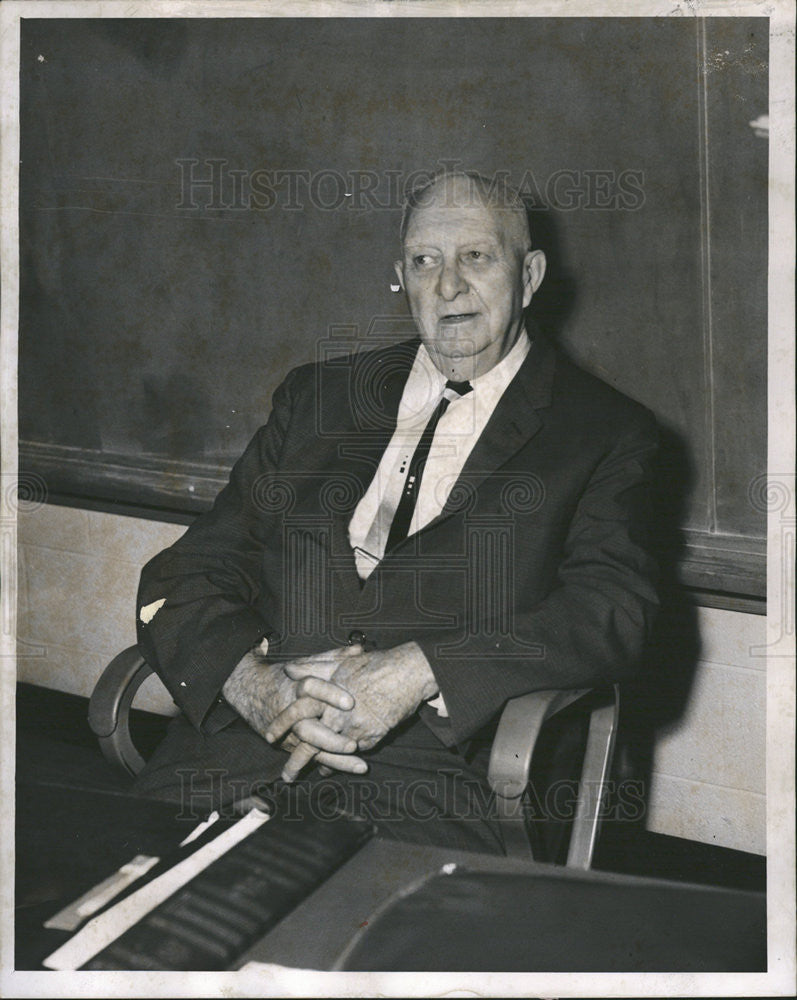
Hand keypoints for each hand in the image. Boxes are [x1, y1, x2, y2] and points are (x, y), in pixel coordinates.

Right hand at [222, 645, 358, 766]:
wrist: (252, 690)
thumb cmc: (288, 675)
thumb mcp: (308, 664)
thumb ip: (334, 657)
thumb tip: (359, 649)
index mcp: (297, 688)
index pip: (313, 690)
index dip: (330, 695)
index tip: (350, 703)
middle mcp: (293, 713)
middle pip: (309, 729)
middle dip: (331, 739)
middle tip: (353, 744)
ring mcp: (292, 732)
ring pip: (313, 749)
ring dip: (336, 759)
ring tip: (361, 766)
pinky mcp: (294, 744)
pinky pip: (314, 757)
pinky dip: (332, 765)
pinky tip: (352, 769)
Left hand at [266, 642, 437, 779]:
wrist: (409, 672)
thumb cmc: (375, 664)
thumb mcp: (342, 662)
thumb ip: (313, 666)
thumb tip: (289, 670)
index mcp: (327, 691)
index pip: (297, 709)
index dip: (281, 723)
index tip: (270, 737)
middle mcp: (338, 712)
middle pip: (311, 740)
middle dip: (297, 760)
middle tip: (286, 776)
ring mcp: (355, 727)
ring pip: (332, 752)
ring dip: (323, 765)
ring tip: (315, 775)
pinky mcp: (372, 736)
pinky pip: (355, 752)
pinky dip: (346, 761)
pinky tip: (340, 766)